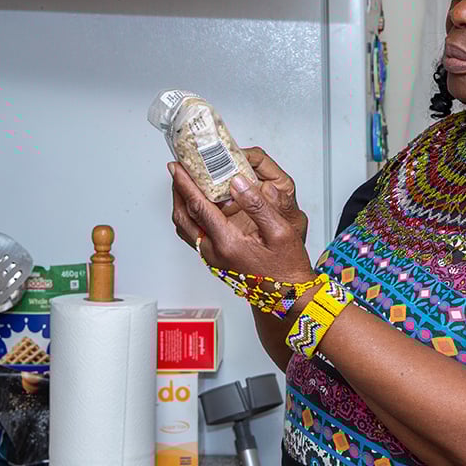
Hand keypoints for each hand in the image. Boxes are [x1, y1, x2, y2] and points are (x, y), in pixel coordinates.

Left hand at [169, 163, 313, 282]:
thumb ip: (258, 205)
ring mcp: (213, 259)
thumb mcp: (281, 232)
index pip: (199, 207)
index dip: (186, 184)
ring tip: (186, 186)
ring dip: (182, 205)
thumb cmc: (287, 268)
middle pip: (183, 218)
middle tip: (178, 172)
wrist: (288, 298)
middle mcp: (215, 253)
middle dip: (178, 192)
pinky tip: (200, 208)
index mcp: (228, 243)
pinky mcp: (215, 262)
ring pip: (185, 229)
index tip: (178, 168)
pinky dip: (190, 218)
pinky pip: (194, 237)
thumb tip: (238, 183)